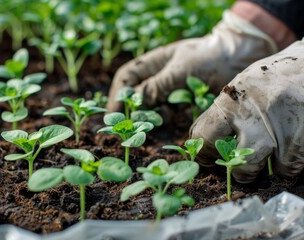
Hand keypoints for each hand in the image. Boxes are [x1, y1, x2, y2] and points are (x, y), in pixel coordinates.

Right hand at [107, 11, 276, 110]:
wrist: (238, 58)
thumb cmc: (208, 57)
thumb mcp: (181, 69)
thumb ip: (158, 85)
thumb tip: (137, 100)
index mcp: (153, 63)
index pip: (126, 78)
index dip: (118, 95)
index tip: (115, 113)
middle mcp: (158, 77)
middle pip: (136, 95)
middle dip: (134, 110)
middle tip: (133, 125)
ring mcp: (170, 90)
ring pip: (151, 107)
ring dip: (151, 115)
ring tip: (160, 119)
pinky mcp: (182, 102)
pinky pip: (168, 112)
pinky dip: (167, 118)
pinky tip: (174, 117)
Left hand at [190, 41, 303, 182]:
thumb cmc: (274, 76)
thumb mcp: (243, 86)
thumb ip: (225, 110)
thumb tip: (203, 137)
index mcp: (232, 99)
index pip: (204, 135)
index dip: (203, 152)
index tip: (206, 159)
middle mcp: (253, 115)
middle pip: (234, 160)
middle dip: (234, 170)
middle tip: (237, 170)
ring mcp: (279, 128)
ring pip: (262, 169)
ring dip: (261, 170)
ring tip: (264, 160)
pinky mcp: (302, 139)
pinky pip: (288, 168)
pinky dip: (285, 166)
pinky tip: (286, 153)